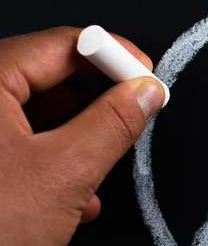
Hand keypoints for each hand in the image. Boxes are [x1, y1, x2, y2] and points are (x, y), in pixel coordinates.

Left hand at [0, 27, 164, 245]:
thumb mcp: (65, 173)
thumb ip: (113, 124)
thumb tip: (146, 91)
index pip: (62, 45)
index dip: (114, 57)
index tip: (148, 77)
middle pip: (51, 78)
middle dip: (98, 106)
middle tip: (133, 122)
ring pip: (40, 117)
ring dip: (80, 142)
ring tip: (101, 175)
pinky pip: (22, 145)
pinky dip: (55, 163)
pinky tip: (74, 199)